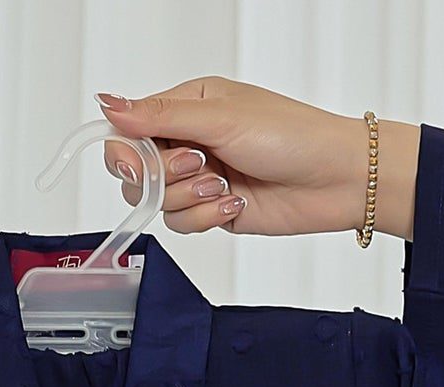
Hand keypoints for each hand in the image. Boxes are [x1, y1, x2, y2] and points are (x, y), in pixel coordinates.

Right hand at [93, 78, 418, 240]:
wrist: (334, 179)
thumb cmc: (291, 135)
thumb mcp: (220, 118)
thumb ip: (159, 117)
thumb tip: (109, 105)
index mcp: (187, 106)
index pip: (130, 130)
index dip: (126, 153)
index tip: (138, 166)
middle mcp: (189, 141)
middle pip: (137, 173)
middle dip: (162, 178)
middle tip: (197, 167)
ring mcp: (200, 179)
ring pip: (159, 204)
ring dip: (189, 199)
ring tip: (223, 184)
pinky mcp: (212, 211)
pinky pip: (183, 225)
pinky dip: (205, 218)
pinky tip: (234, 203)